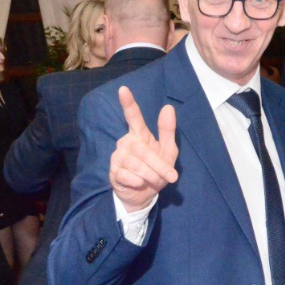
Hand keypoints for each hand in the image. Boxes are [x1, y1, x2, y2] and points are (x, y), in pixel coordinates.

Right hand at [109, 86, 177, 212]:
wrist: (144, 195)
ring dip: (151, 175)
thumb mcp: (168, 152)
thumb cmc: (156, 170)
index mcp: (139, 135)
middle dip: (159, 165)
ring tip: (155, 181)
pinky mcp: (113, 172)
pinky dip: (139, 182)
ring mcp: (118, 157)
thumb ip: (167, 131)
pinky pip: (128, 176)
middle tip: (171, 176)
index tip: (123, 89)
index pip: (133, 117)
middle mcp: (126, 143)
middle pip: (142, 150)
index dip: (128, 103)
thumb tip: (168, 108)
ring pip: (136, 164)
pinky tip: (140, 184)